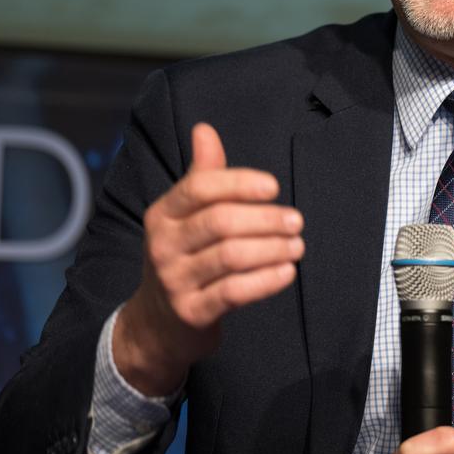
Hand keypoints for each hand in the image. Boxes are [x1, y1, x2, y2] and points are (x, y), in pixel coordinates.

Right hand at [113, 122, 303, 394]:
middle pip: (220, 221)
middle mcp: (163, 245)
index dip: (239, 183)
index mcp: (162, 214)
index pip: (200, 188)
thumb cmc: (183, 257)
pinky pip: (234, 292)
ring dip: (272, 248)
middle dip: (265, 219)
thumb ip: (202, 175)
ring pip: (231, 256)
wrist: (156, 324)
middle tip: (297, 220)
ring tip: (297, 245)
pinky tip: (287, 272)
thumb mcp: (184, 217)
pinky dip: (265, 281)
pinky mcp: (191, 313)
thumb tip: (204, 129)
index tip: (273, 187)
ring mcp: (174, 281)